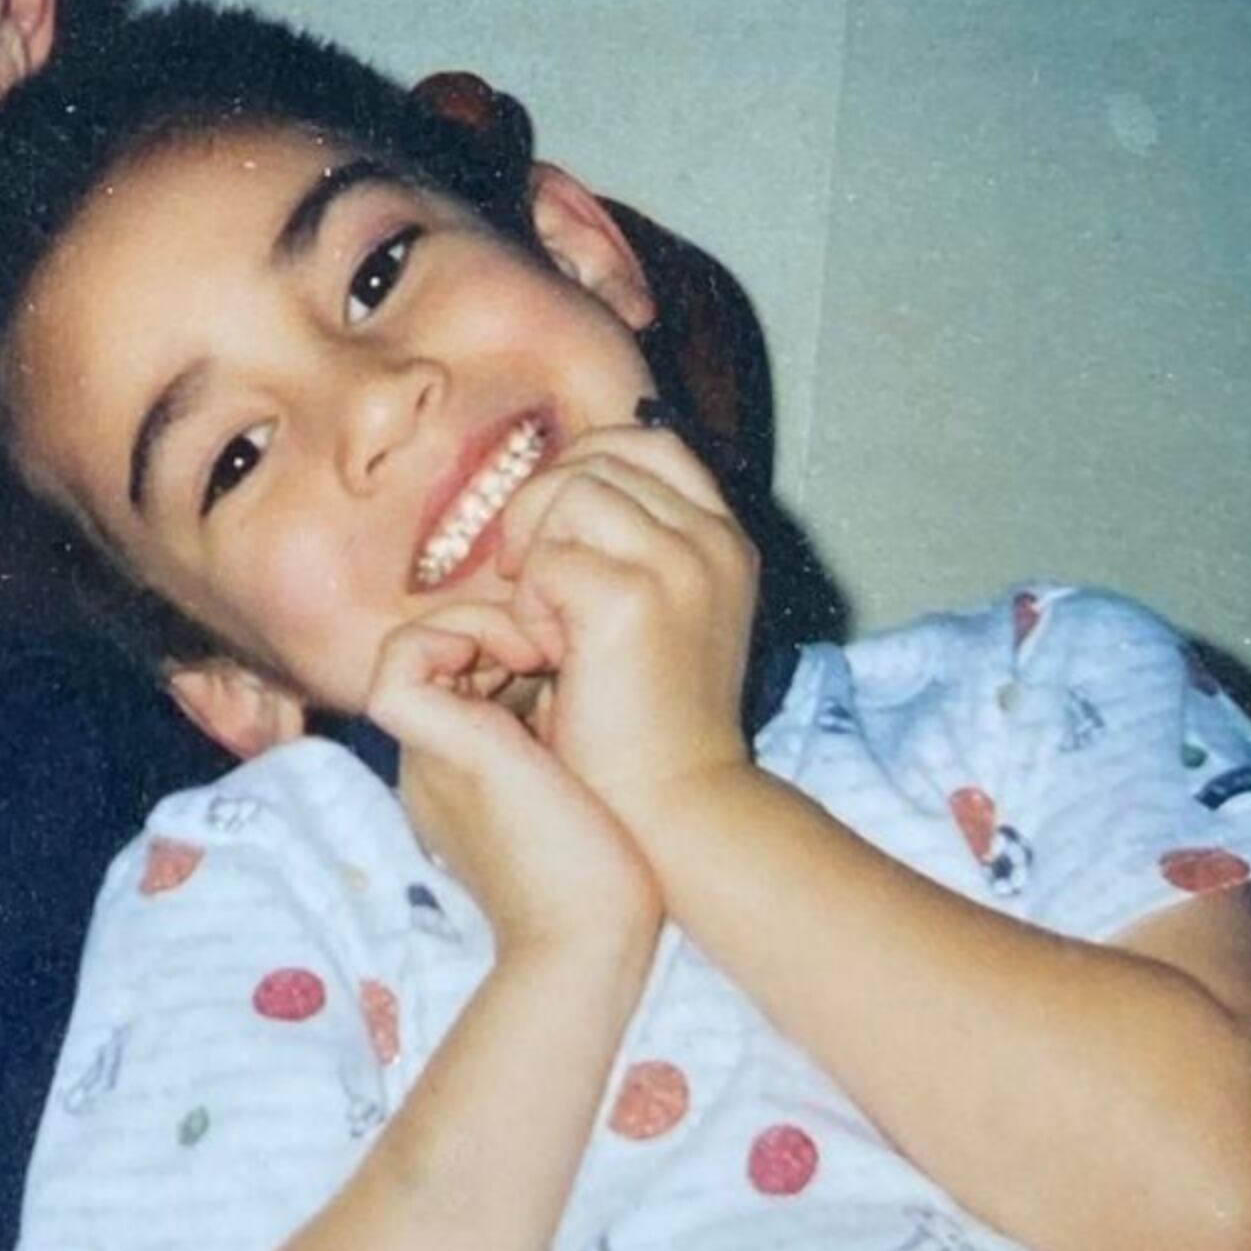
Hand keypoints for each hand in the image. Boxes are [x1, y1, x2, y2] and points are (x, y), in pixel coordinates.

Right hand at [363, 615, 657, 967]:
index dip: (500, 647)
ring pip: (416, 646)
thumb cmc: (601, 879)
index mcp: (459, 776)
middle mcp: (431, 761)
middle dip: (492, 628)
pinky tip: (522, 653)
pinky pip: (402, 658)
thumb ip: (553, 744)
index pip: (457, 684)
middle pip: (435, 658)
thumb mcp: (569, 791)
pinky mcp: (439, 745)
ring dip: (480, 626)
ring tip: (542, 647)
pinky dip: (454, 635)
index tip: (562, 652)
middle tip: (554, 640)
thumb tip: (570, 688)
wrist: (589, 941)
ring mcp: (426, 754)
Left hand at [490, 422, 758, 831]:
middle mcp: (712, 540)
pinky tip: (549, 656)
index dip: (581, 468)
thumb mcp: (658, 612)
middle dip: (541, 510)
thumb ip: (630, 544)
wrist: (671, 808)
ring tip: (545, 625)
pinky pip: (546, 559)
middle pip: (598, 458)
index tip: (551, 535)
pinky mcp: (633, 599)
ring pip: (567, 494)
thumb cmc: (641, 721)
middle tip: (528, 584)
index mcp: (723, 538)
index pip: (645, 441)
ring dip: (534, 555)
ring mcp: (679, 564)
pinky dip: (529, 606)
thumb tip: (564, 480)